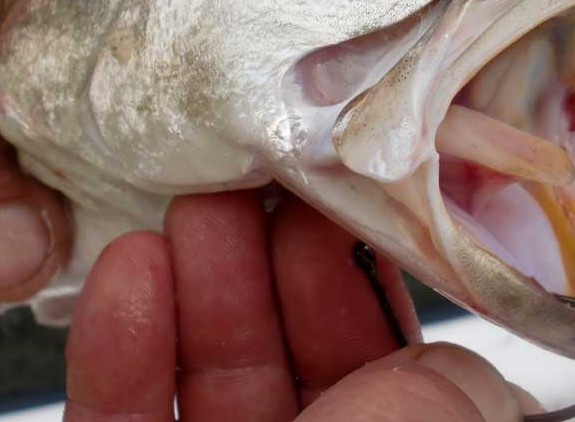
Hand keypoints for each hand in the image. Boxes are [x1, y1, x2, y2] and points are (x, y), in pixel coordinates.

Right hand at [65, 191, 540, 421]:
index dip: (365, 286)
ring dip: (195, 286)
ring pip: (205, 379)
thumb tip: (456, 368)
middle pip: (291, 360)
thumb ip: (436, 416)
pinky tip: (123, 274)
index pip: (390, 373)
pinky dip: (118, 350)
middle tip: (254, 177)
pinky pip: (121, 418)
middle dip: (270, 261)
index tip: (339, 202)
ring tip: (191, 201)